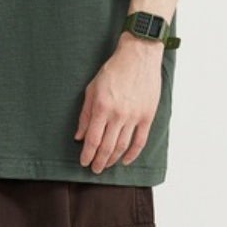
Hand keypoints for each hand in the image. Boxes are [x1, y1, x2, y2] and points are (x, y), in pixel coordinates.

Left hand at [74, 34, 163, 172]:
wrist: (139, 57)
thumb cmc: (113, 70)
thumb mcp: (92, 89)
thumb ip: (85, 115)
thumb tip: (79, 136)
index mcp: (102, 108)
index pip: (93, 140)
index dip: (87, 154)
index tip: (84, 162)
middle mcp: (118, 115)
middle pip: (107, 147)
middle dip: (99, 161)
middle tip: (95, 169)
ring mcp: (134, 117)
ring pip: (122, 146)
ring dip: (113, 159)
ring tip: (106, 165)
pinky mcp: (147, 116)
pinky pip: (140, 141)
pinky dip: (132, 154)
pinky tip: (125, 160)